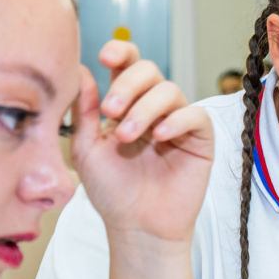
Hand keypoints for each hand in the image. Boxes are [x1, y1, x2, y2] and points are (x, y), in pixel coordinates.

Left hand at [71, 41, 213, 243]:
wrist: (136, 227)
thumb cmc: (111, 191)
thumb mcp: (87, 149)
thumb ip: (83, 110)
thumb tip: (79, 68)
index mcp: (126, 104)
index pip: (127, 65)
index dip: (120, 52)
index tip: (103, 57)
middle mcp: (153, 107)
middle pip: (148, 70)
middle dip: (127, 84)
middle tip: (110, 111)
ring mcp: (177, 121)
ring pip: (169, 90)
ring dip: (144, 108)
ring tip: (126, 136)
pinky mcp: (200, 138)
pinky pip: (195, 115)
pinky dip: (176, 120)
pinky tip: (158, 137)